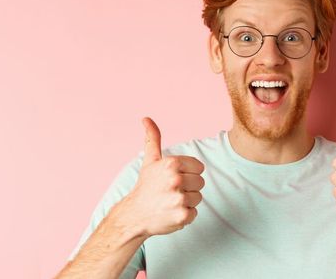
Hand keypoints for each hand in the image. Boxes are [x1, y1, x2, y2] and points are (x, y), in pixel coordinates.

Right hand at [116, 117, 205, 236]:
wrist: (134, 215)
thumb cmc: (145, 186)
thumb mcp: (149, 161)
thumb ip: (153, 138)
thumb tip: (146, 118)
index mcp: (171, 164)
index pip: (199, 167)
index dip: (188, 173)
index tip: (174, 179)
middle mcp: (176, 179)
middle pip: (201, 182)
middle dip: (188, 188)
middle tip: (170, 191)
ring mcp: (179, 198)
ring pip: (198, 198)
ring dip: (187, 201)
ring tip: (170, 202)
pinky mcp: (182, 216)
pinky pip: (194, 213)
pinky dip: (184, 215)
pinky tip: (171, 212)